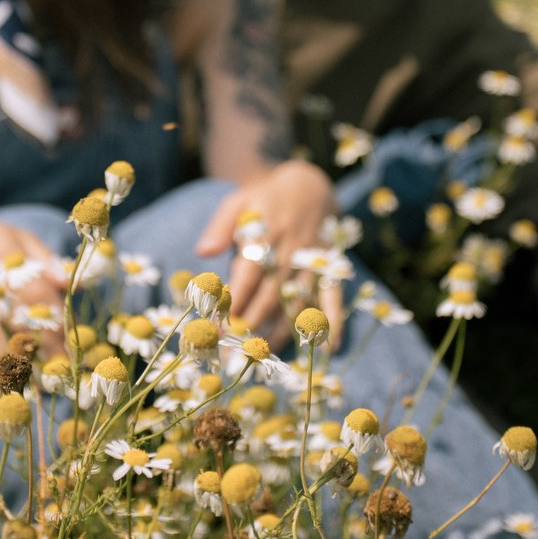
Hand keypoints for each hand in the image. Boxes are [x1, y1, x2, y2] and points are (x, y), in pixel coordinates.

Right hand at [0, 212, 66, 363]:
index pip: (39, 295)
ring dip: (6, 363)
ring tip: (25, 383)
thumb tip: (73, 285)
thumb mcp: (16, 238)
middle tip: (52, 375)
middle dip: (36, 350)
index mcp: (6, 252)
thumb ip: (45, 260)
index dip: (55, 325)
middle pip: (14, 318)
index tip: (67, 350)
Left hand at [195, 160, 339, 350]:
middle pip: (273, 290)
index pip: (250, 270)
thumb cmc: (265, 199)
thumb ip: (220, 226)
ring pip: (299, 299)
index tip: (220, 324)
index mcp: (267, 229)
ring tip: (262, 353)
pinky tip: (329, 347)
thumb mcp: (239, 202)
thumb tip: (203, 252)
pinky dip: (334, 320)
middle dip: (253, 321)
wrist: (310, 185)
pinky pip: (334, 295)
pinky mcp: (330, 267)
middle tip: (235, 348)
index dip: (236, 298)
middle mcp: (293, 246)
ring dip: (282, 328)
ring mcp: (314, 258)